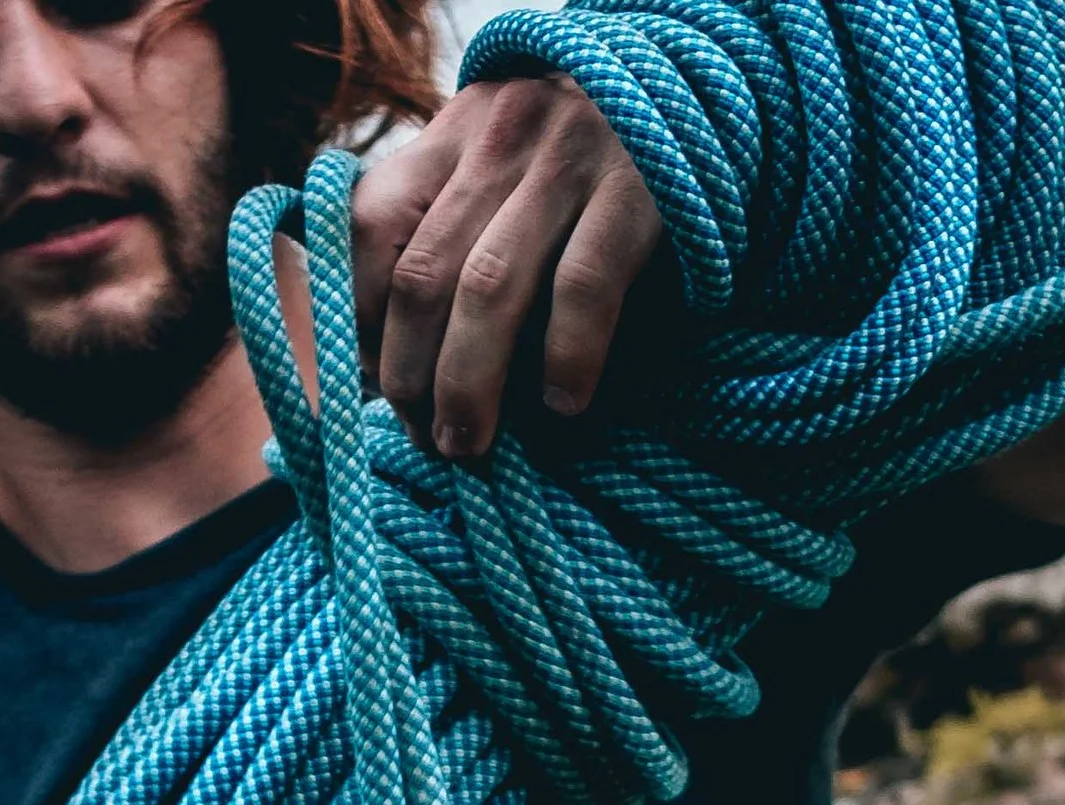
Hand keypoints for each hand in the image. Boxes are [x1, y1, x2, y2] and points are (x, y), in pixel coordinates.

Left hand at [350, 74, 664, 459]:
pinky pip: (582, 287)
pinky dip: (566, 356)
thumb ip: (442, 234)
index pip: (369, 230)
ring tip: (472, 446)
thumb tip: (384, 361)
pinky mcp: (636, 188)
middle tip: (430, 441)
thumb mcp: (500, 174)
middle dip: (413, 377)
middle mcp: (500, 135)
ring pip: (489, 286)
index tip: (382, 391)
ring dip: (470, 383)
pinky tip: (563, 404)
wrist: (701, 98)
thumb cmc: (585, 172)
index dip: (363, 326)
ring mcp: (569, 155)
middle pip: (424, 274)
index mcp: (452, 134)